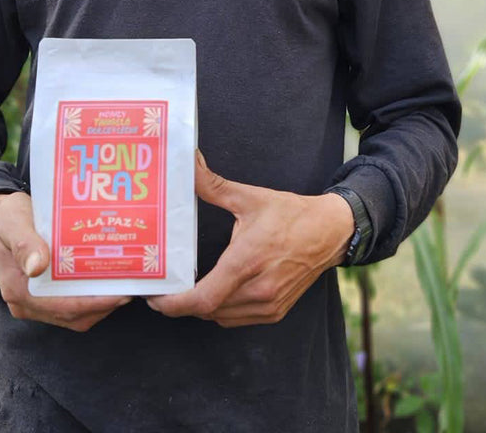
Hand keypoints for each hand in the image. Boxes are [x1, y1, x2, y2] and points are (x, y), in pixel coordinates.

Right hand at [0, 191, 130, 331]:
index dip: (92, 303)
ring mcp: (34, 303)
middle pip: (71, 315)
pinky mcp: (43, 297)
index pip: (60, 306)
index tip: (119, 294)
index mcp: (17, 289)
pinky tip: (109, 283)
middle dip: (103, 305)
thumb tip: (38, 267)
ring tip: (126, 286)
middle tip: (132, 288)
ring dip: (100, 305)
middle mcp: (25, 302)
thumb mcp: (13, 223)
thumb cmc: (7, 218)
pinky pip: (71, 306)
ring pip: (74, 315)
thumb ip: (24, 244)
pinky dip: (92, 299)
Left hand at [147, 152, 353, 326]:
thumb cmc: (291, 214)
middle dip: (183, 302)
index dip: (175, 305)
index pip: (203, 298)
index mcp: (247, 260)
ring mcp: (269, 304)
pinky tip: (217, 291)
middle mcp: (258, 289)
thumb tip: (190, 164)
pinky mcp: (276, 311)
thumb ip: (214, 186)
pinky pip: (237, 319)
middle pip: (207, 310)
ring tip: (187, 289)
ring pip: (221, 317)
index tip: (155, 298)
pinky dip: (222, 310)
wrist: (330, 232)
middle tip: (165, 288)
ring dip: (202, 306)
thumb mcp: (250, 197)